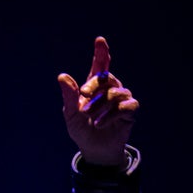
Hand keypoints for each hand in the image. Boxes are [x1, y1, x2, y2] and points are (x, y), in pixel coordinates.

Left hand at [57, 36, 138, 166]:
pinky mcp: (130, 111)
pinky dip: (112, 115)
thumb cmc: (82, 131)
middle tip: (83, 97)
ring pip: (115, 92)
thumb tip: (62, 76)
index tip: (99, 41)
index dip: (101, 53)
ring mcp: (121, 99)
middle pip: (106, 77)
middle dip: (94, 85)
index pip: (100, 65)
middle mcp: (110, 89)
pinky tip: (101, 124)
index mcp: (95, 87)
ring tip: (92, 119)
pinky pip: (126, 106)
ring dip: (101, 105)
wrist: (94, 151)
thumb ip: (69, 96)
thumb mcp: (71, 115)